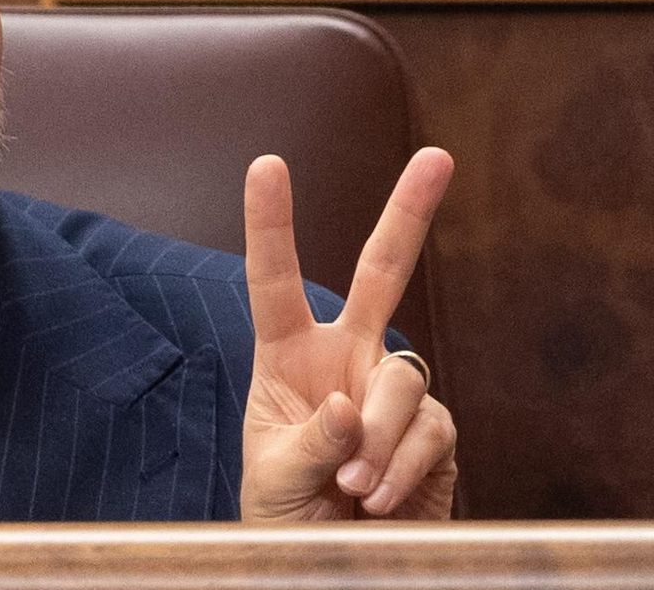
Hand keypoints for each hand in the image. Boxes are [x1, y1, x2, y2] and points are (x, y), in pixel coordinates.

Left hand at [239, 147, 457, 520]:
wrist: (327, 561)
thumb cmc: (286, 511)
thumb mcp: (273, 476)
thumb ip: (307, 441)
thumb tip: (348, 404)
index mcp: (288, 355)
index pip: (276, 280)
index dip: (271, 223)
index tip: (267, 164)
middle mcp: (345, 357)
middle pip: (383, 273)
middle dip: (411, 213)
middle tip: (437, 156)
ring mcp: (393, 388)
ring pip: (400, 379)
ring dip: (373, 440)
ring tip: (350, 489)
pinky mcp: (434, 429)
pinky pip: (429, 429)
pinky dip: (400, 468)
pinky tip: (377, 498)